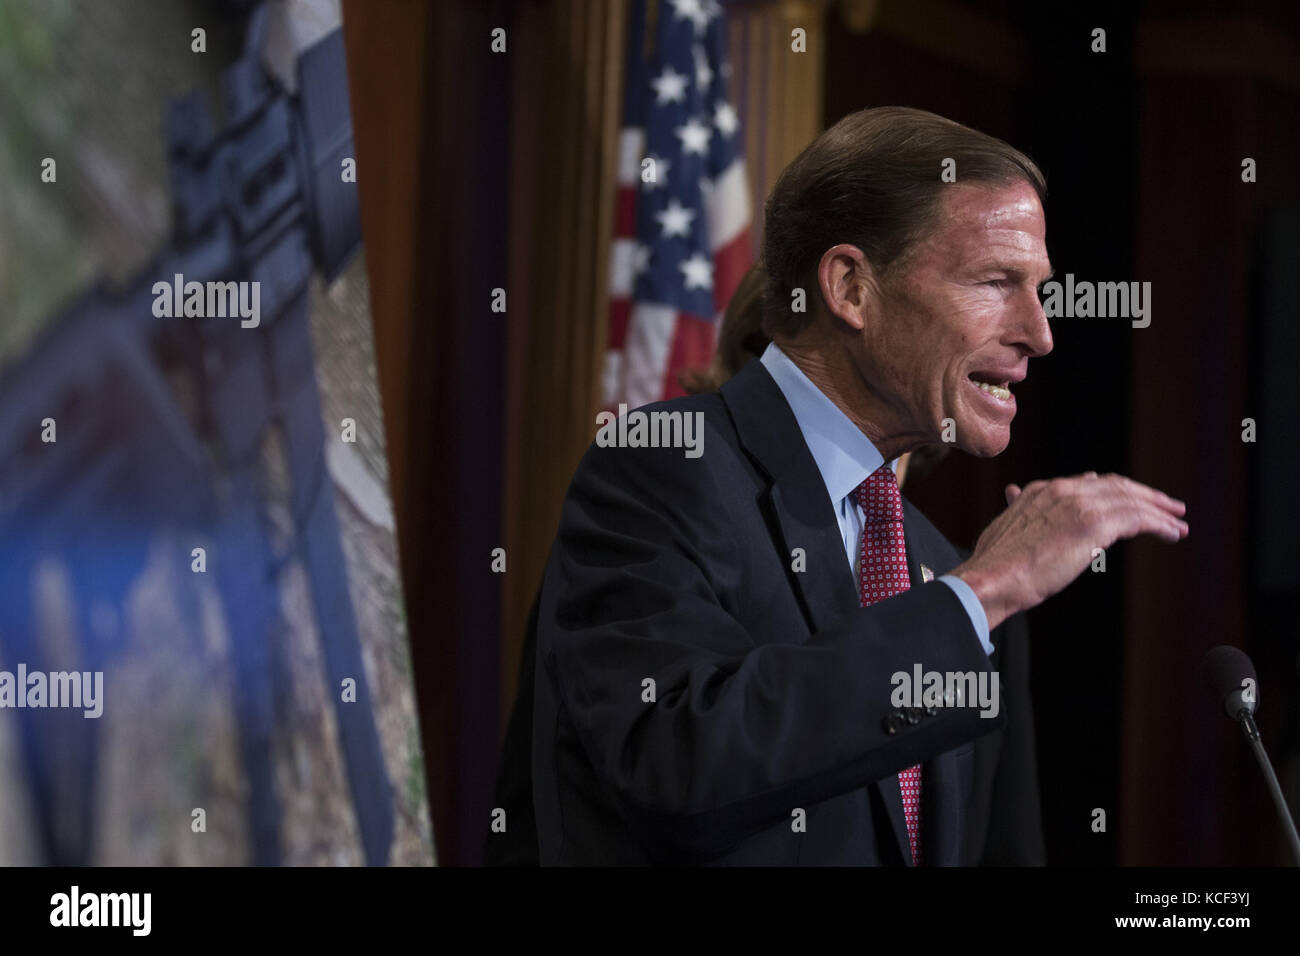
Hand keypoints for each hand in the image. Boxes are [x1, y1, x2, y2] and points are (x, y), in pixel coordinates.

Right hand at [950, 471, 1187, 629]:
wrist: (994, 578)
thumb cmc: (995, 564)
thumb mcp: (1003, 527)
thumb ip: (1016, 509)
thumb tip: (1014, 494)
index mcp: (1041, 492)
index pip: (1089, 484)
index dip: (1116, 491)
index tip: (1132, 500)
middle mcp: (1062, 491)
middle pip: (1116, 486)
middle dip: (1146, 496)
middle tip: (1168, 506)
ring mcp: (1080, 505)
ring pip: (1132, 500)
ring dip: (1159, 511)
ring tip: (1177, 523)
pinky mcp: (1095, 524)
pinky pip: (1139, 519)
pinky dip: (1159, 525)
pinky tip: (1172, 534)